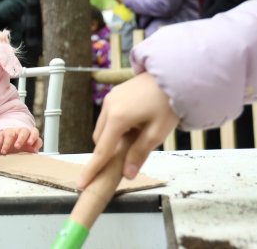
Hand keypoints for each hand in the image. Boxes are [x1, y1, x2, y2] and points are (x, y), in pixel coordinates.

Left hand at [0, 127, 42, 154]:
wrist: (8, 148)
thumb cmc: (2, 144)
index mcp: (10, 132)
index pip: (9, 134)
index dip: (6, 143)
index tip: (3, 151)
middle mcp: (20, 132)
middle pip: (23, 130)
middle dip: (21, 138)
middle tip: (16, 146)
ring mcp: (28, 136)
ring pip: (34, 132)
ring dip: (32, 137)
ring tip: (29, 144)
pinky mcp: (34, 143)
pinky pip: (39, 140)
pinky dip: (38, 144)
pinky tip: (34, 150)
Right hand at [77, 73, 179, 188]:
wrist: (174, 74)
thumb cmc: (168, 103)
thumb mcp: (157, 132)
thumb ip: (139, 153)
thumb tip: (127, 173)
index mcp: (118, 118)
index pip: (101, 150)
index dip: (92, 169)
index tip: (82, 183)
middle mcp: (108, 107)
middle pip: (99, 139)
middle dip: (107, 151)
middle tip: (127, 157)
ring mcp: (110, 99)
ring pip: (103, 127)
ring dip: (112, 138)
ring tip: (137, 136)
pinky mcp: (115, 94)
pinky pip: (109, 116)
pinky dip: (116, 126)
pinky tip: (136, 124)